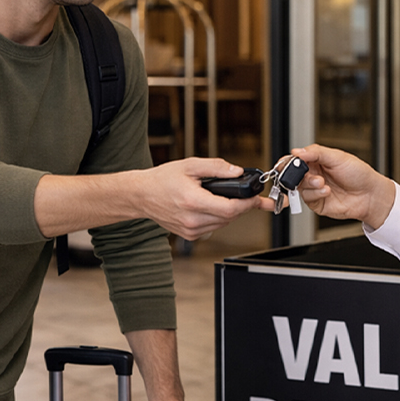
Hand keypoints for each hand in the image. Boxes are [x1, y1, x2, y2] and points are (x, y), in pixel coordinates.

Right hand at [136, 158, 272, 239]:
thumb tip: (237, 171)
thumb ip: (216, 167)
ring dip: (232, 213)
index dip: (248, 204)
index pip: (230, 208)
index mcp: (193, 201)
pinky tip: (215, 207)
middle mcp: (192, 219)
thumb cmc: (163, 179)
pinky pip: (213, 228)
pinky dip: (220, 218)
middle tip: (252, 197)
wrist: (142, 195)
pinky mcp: (189, 235)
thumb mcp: (190, 165)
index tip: (257, 198)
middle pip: (230, 218)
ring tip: (233, 199)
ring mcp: (190, 230)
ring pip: (223, 224)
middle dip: (243, 207)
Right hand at [289, 144, 394, 228]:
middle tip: (304, 173)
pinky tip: (326, 191)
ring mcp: (315, 189)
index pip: (295, 159)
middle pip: (293, 174)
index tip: (286, 163)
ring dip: (309, 184)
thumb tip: (297, 151)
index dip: (288, 161)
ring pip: (299, 187)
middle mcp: (314, 175)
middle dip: (297, 174)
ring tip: (322, 182)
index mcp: (316, 160)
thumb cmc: (359, 174)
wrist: (370, 195)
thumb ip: (315, 152)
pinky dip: (315, 194)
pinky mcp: (317, 203)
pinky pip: (307, 199)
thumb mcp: (337, 157)